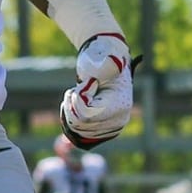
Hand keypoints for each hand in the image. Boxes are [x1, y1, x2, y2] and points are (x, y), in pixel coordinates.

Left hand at [60, 33, 136, 149]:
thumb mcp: (99, 58)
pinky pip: (76, 135)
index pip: (87, 115)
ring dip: (70, 110)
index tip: (87, 82)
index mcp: (121, 105)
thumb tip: (114, 61)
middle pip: (80, 124)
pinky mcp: (101, 131)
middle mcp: (119, 121)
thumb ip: (105, 64)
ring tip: (77, 94)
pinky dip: (70, 119)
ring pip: (76, 131)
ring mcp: (110, 128)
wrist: (102, 61)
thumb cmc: (99, 57)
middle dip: (72, 104)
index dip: (78, 98)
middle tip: (78, 88)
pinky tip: (74, 106)